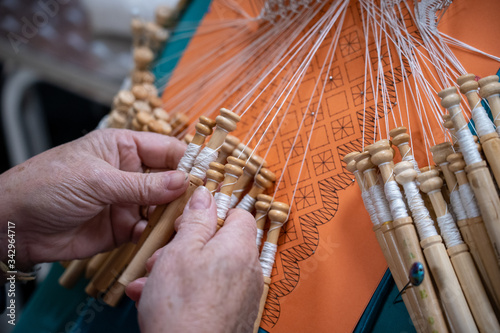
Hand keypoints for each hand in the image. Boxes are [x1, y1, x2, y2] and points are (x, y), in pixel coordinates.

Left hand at [0, 129, 187, 266]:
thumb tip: (185, 183)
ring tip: (184, 224)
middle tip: (205, 205)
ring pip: (163, 208)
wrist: (12, 225)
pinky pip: (148, 231)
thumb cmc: (48, 185)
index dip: (190, 161)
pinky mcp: (121, 229)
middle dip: (186, 192)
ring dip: (173, 216)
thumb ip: (143, 185)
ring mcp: (127, 202)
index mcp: (124, 148)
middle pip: (170, 181)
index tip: (212, 174)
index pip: (168, 150)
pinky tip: (153, 238)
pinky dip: (154, 236)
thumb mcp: (98, 180)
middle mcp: (130, 174)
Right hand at [126, 186, 263, 332]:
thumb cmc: (182, 308)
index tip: (187, 222)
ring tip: (150, 285)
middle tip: (160, 258)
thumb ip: (195, 221)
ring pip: (207, 270)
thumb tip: (205, 195)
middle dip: (184, 248)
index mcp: (239, 248)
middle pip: (218, 244)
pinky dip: (186, 294)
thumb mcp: (180, 252)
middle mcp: (247, 271)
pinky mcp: (231, 315)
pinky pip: (208, 294)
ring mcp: (241, 296)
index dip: (211, 214)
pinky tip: (156, 302)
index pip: (238, 215)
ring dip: (177, 272)